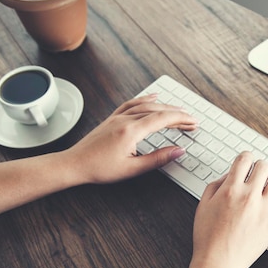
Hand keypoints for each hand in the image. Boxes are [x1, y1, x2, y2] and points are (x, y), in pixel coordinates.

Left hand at [63, 94, 197, 183]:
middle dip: (177, 114)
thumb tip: (178, 150)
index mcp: (131, 131)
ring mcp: (118, 117)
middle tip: (191, 120)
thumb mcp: (133, 168)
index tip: (193, 122)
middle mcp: (125, 119)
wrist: (74, 164)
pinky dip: (145, 100)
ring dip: (165, 107)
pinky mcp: (112, 118)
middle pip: (158, 110)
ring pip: (146, 105)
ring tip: (178, 110)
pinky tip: (153, 98)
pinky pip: (132, 103)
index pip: (163, 119)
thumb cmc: (99, 169)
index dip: (181, 119)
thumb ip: (158, 158)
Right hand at [171, 152, 267, 267]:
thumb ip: (216, 184)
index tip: (247, 161)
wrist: (219, 262)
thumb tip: (230, 174)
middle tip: (258, 171)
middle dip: (260, 165)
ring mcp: (264, 208)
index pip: (244, 159)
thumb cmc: (209, 237)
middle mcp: (249, 196)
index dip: (246, 157)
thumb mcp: (203, 204)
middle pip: (263, 166)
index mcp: (230, 189)